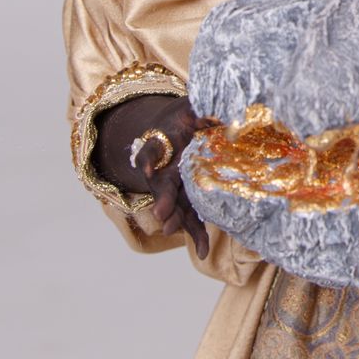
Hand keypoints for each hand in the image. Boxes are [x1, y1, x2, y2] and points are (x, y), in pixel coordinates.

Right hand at [94, 94, 210, 258]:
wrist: (183, 133)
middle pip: (161, 189)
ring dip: (176, 221)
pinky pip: (194, 219)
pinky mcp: (191, 201)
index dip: (149, 159)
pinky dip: (197, 235)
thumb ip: (199, 109)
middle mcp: (166, 172)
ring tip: (173, 231)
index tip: (147, 168)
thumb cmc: (185, 117)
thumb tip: (211, 115)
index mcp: (162, 148)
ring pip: (175, 207)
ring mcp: (177, 189)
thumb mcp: (189, 107)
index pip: (150, 152)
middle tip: (162, 214)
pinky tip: (202, 251)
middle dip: (163, 201)